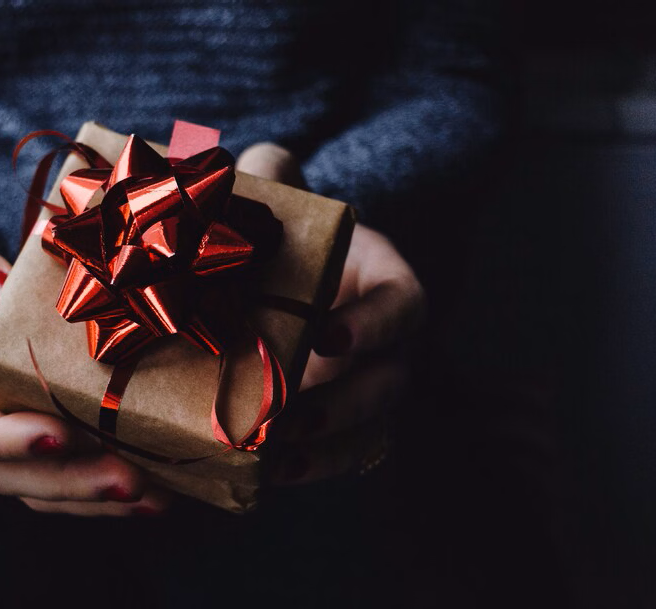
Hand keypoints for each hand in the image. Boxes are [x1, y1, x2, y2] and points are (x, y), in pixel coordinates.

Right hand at [0, 201, 169, 514]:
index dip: (0, 439)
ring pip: (26, 486)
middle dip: (64, 480)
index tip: (59, 435)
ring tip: (150, 496)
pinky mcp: (11, 440)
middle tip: (128, 480)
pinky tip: (147, 491)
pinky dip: (93, 488)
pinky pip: (49, 475)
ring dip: (88, 496)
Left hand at [236, 144, 425, 482]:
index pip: (405, 305)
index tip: (327, 336)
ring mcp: (370, 389)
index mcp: (385, 282)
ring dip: (326, 447)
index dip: (374, 325)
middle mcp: (390, 343)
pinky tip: (268, 475)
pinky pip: (342, 457)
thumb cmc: (286, 243)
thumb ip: (273, 180)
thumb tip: (251, 163)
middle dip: (344, 403)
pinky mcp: (344, 426)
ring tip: (275, 454)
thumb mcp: (282, 207)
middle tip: (289, 413)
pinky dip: (310, 469)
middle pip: (390, 382)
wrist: (280, 286)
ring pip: (371, 430)